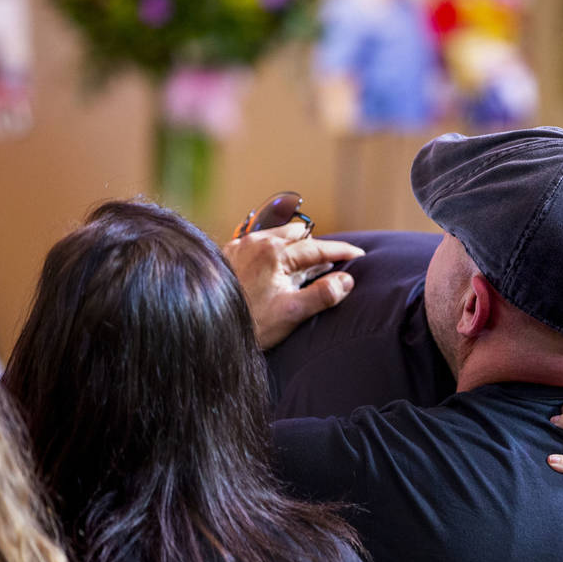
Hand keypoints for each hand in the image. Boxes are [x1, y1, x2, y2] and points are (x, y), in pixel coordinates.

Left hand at [223, 222, 364, 348]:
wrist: (203, 328)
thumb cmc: (249, 324)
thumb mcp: (291, 313)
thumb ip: (322, 295)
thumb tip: (346, 279)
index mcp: (276, 253)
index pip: (319, 247)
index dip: (342, 250)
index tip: (359, 254)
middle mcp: (258, 242)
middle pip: (298, 234)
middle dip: (317, 246)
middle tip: (331, 263)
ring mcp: (240, 245)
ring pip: (277, 234)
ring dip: (295, 245)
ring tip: (304, 264)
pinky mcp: (228, 253)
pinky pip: (258, 241)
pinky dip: (274, 247)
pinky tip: (275, 264)